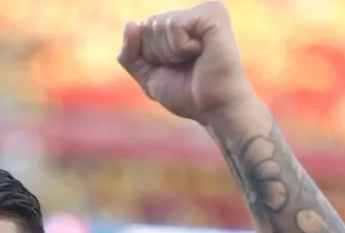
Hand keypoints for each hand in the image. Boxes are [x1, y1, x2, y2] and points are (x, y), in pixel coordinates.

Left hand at [118, 1, 256, 125]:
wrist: (215, 109)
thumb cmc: (187, 94)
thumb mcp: (148, 75)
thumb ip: (130, 53)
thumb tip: (129, 23)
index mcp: (182, 24)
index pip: (141, 29)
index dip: (149, 56)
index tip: (175, 68)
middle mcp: (194, 13)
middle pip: (147, 25)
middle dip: (158, 54)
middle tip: (185, 66)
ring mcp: (205, 11)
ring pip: (158, 25)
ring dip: (170, 53)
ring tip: (195, 60)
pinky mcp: (213, 14)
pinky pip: (173, 25)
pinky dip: (180, 48)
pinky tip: (201, 53)